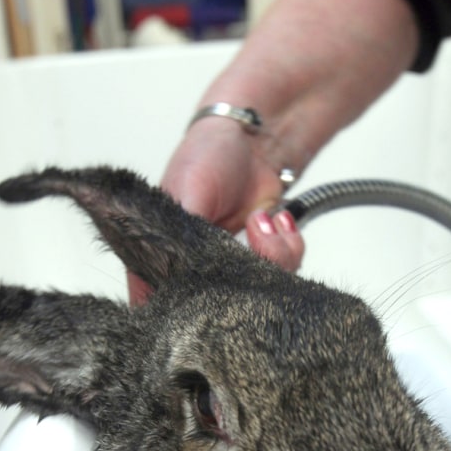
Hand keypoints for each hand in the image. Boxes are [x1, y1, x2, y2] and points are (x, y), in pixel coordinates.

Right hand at [127, 119, 304, 304]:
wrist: (255, 138)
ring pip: (258, 297)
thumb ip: (174, 245)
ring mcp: (233, 271)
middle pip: (219, 310)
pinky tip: (277, 221)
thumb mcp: (183, 197)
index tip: (212, 294)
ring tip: (262, 221)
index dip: (186, 312)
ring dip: (272, 256)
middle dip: (244, 279)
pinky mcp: (266, 263)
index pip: (162, 308)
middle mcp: (196, 272)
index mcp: (161, 261)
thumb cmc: (208, 156)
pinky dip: (288, 248)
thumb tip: (172, 282)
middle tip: (250, 239)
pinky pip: (285, 275)